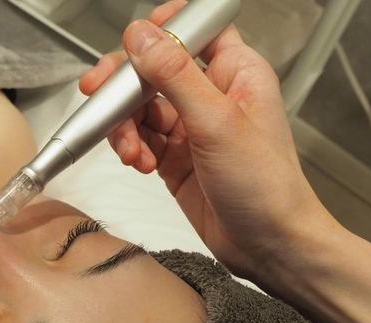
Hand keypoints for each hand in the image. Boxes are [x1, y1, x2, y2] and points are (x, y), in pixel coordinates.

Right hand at [79, 0, 338, 285]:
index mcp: (236, 71)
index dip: (160, 31)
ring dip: (124, 125)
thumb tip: (141, 36)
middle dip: (124, 85)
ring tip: (129, 150)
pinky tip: (139, 162)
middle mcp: (211, 94)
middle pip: (154, 67)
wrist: (269, 246)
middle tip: (101, 96)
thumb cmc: (267, 187)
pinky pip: (139, 139)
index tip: (133, 48)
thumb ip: (175, 74)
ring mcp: (190, 127)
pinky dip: (131, 148)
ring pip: (139, 106)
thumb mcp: (217, 122)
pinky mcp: (174, 157)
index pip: (192, 28)